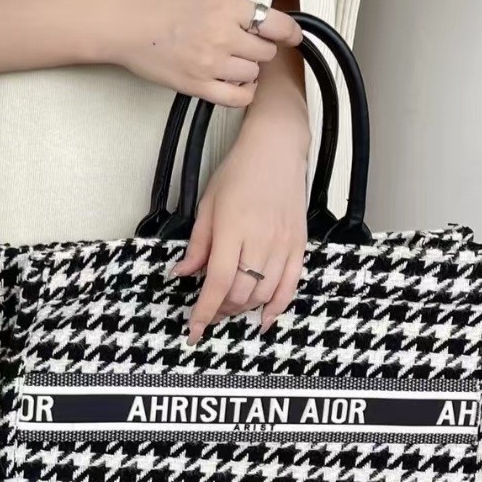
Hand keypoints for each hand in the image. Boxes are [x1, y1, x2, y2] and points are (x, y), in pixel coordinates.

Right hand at [107, 0, 301, 107]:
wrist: (122, 25)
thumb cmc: (154, 3)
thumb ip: (232, 7)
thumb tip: (258, 20)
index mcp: (225, 7)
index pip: (276, 24)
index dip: (290, 32)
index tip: (292, 36)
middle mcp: (221, 36)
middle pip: (265, 52)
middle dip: (259, 49)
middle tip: (245, 45)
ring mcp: (209, 64)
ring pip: (253, 74)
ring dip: (248, 70)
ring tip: (232, 62)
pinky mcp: (196, 85)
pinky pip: (237, 97)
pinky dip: (242, 92)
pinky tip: (234, 83)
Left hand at [168, 110, 309, 341]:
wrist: (276, 150)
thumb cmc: (238, 173)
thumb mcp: (206, 205)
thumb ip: (197, 244)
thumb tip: (182, 274)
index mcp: (231, 230)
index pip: (216, 283)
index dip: (203, 312)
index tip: (194, 331)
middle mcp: (260, 240)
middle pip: (240, 292)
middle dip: (220, 309)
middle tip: (208, 312)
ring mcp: (283, 244)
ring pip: (263, 293)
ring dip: (243, 308)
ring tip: (229, 308)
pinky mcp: (299, 245)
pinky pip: (291, 285)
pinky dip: (277, 306)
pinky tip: (264, 319)